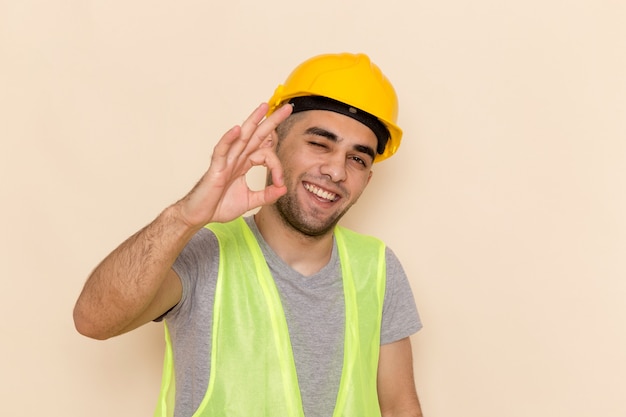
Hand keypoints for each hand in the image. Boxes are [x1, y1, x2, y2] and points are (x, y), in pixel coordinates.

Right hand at [176, 102, 292, 226]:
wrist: (199, 215)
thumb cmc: (219, 205)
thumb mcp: (250, 201)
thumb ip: (267, 195)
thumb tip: (284, 189)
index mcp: (244, 163)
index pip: (266, 154)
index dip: (277, 167)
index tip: (281, 183)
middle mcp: (236, 158)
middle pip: (256, 135)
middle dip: (271, 121)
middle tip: (286, 108)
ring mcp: (226, 161)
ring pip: (241, 136)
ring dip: (253, 120)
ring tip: (264, 107)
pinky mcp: (216, 167)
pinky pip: (222, 149)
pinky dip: (229, 139)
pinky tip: (237, 129)